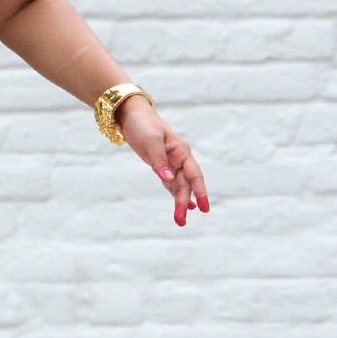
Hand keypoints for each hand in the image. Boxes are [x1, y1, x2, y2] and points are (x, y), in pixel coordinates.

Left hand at [118, 95, 209, 226]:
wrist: (131, 115)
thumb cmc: (143, 124)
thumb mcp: (151, 140)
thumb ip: (159, 160)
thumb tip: (168, 179)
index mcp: (181, 151)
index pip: (194, 175)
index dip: (200, 192)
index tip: (204, 208)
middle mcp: (179, 159)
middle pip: (185, 185)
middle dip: (183, 203)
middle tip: (181, 222)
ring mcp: (171, 164)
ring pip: (178, 187)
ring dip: (180, 203)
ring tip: (180, 221)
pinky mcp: (161, 167)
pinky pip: (171, 184)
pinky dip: (176, 195)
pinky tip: (183, 207)